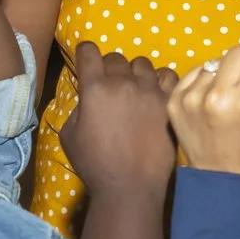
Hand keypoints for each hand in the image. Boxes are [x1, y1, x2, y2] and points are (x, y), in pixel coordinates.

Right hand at [61, 44, 178, 199]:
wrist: (130, 187)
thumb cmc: (94, 164)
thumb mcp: (70, 135)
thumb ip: (78, 107)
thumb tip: (88, 96)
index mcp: (95, 88)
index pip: (88, 51)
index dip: (85, 53)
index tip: (86, 61)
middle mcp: (123, 82)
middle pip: (116, 58)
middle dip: (109, 68)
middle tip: (111, 87)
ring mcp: (150, 91)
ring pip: (142, 64)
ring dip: (135, 73)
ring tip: (135, 90)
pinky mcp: (169, 102)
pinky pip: (168, 75)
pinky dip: (160, 80)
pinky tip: (156, 93)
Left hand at [169, 40, 239, 176]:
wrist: (223, 176)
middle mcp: (217, 95)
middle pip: (236, 51)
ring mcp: (191, 98)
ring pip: (215, 61)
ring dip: (223, 75)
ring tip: (227, 100)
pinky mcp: (174, 101)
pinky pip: (195, 72)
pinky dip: (204, 82)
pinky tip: (210, 102)